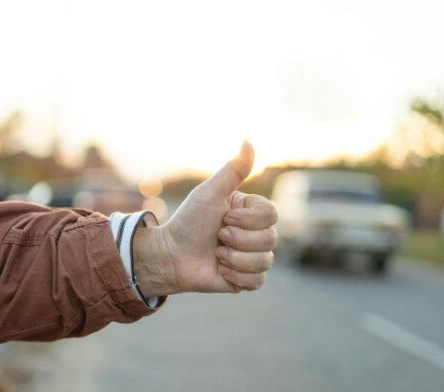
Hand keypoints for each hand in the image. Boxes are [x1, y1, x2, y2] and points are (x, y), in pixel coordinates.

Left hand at [134, 141, 278, 295]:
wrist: (171, 255)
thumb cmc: (188, 221)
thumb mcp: (210, 193)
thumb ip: (233, 169)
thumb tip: (248, 140)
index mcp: (250, 212)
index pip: (272, 215)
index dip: (248, 219)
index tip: (224, 217)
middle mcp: (255, 233)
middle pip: (271, 239)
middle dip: (238, 239)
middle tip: (218, 236)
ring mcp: (252, 257)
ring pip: (265, 261)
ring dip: (234, 259)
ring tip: (216, 254)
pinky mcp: (246, 279)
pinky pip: (257, 281)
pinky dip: (235, 276)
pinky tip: (220, 269)